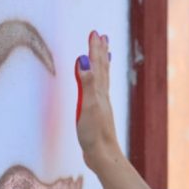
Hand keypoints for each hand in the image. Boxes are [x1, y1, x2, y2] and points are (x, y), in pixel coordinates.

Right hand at [75, 31, 118, 169]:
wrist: (102, 155)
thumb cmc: (94, 133)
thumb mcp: (87, 106)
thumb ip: (86, 82)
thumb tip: (84, 59)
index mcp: (99, 91)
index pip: (96, 65)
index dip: (94, 48)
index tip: (95, 32)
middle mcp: (102, 95)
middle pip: (102, 69)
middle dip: (100, 52)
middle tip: (102, 36)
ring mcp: (101, 104)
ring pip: (102, 79)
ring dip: (102, 64)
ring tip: (104, 54)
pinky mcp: (97, 114)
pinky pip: (98, 91)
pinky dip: (99, 82)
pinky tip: (98, 86)